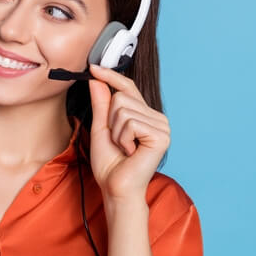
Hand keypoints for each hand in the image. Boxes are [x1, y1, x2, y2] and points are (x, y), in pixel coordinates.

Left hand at [87, 64, 170, 201]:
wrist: (116, 187)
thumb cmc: (110, 163)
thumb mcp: (101, 128)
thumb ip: (101, 104)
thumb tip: (97, 79)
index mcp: (144, 115)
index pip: (127, 88)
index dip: (111, 77)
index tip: (94, 68)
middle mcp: (156, 117)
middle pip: (121, 96)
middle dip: (110, 120)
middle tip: (117, 142)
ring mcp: (162, 125)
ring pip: (123, 109)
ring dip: (116, 132)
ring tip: (124, 148)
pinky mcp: (161, 135)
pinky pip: (130, 122)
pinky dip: (123, 138)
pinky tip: (131, 151)